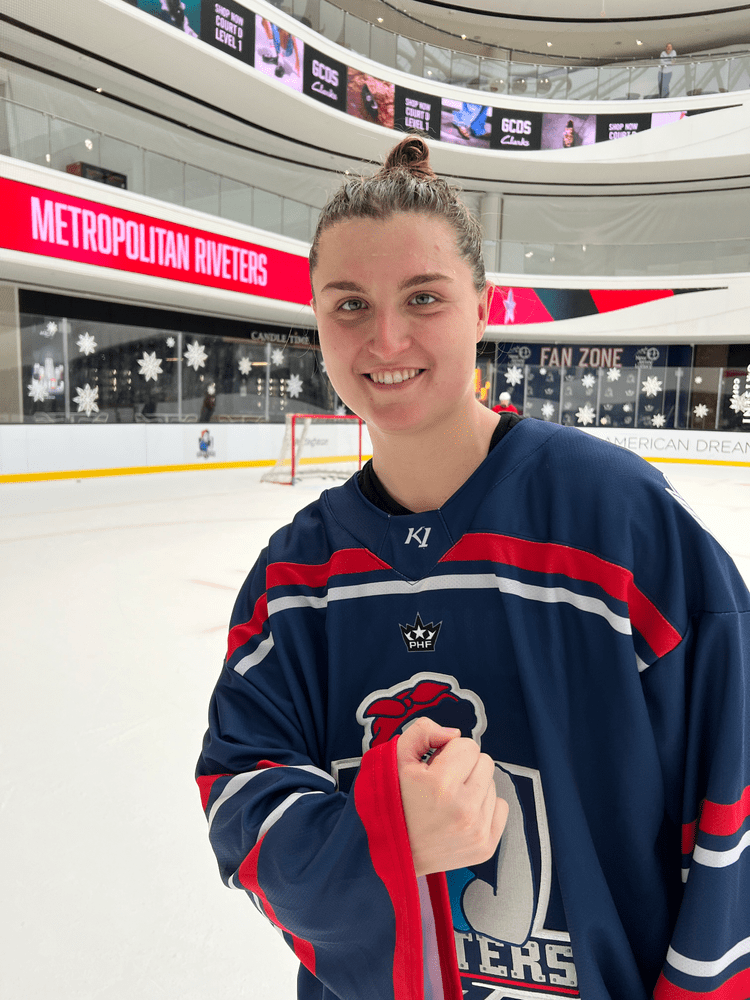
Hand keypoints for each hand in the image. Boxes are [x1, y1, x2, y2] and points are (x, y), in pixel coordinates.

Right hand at [396, 718, 507, 876]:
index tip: (436, 766)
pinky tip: (462, 812)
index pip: (469, 745)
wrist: (393, 851)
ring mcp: (477, 830)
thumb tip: (454, 733)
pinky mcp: (486, 846)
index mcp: (441, 785)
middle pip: (485, 762)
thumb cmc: (393, 803)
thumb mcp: (396, 758)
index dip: (450, 751)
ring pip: (492, 783)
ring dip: (473, 786)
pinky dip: (484, 806)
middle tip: (443, 782)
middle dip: (464, 766)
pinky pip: (501, 806)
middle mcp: (463, 809)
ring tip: (449, 800)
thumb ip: (423, 731)